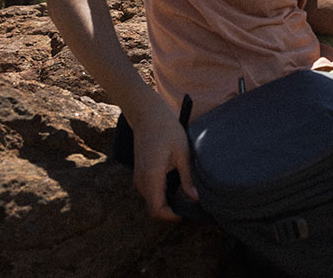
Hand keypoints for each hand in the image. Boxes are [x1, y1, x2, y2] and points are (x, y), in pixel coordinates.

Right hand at [131, 96, 198, 221]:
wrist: (148, 116)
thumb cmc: (167, 130)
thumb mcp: (182, 153)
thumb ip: (187, 179)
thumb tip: (194, 199)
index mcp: (151, 177)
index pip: (157, 209)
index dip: (171, 217)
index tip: (187, 212)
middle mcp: (141, 181)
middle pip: (154, 208)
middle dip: (171, 211)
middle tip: (191, 204)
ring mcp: (138, 177)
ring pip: (151, 200)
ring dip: (166, 203)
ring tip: (186, 195)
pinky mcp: (140, 173)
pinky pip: (150, 191)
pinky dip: (161, 194)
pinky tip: (176, 185)